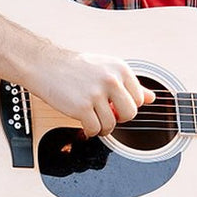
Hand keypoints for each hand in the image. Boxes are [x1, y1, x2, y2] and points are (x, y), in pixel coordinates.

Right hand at [28, 49, 154, 136]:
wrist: (45, 65)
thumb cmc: (73, 67)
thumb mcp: (106, 68)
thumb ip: (129, 84)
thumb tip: (151, 98)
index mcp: (119, 68)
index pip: (139, 98)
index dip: (127, 105)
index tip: (115, 105)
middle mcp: (111, 79)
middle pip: (130, 113)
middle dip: (119, 118)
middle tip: (106, 114)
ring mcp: (97, 94)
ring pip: (112, 124)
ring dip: (103, 127)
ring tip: (93, 120)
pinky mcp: (82, 107)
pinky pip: (95, 129)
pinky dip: (90, 131)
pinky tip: (84, 123)